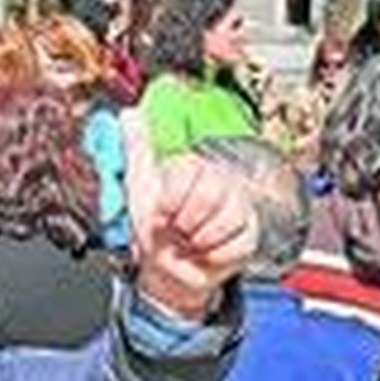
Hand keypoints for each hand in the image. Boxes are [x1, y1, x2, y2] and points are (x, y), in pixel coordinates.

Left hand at [121, 110, 257, 318]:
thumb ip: (136, 148)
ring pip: (227, 220)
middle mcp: (221, 182)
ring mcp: (239, 208)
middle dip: (185, 220)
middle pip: (211, 193)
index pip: (191, 169)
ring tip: (188, 241)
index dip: (171, 196)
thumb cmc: (155, 224)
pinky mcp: (249, 236)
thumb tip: (129, 113)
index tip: (160, 211)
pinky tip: (203, 253)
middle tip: (175, 228)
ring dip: (197, 240)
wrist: (165, 267)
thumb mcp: (139, 185)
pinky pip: (237, 246)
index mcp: (195, 167)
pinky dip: (213, 257)